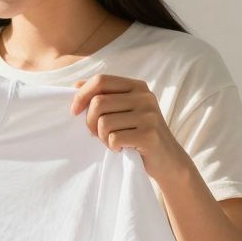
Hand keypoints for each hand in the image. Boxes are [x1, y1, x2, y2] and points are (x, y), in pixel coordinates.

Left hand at [70, 74, 191, 182]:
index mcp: (137, 87)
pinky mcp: (149, 135)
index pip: (101, 80)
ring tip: (113, 142)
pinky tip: (122, 149)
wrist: (167, 160)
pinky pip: (114, 139)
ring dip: (102, 138)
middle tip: (97, 135)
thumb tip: (76, 85)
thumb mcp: (123, 111)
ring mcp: (148, 115)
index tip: (74, 112)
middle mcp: (144, 97)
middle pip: (98, 103)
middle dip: (89, 123)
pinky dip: (112, 147)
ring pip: (104, 123)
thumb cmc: (138, 134)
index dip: (81, 95)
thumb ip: (104, 96)